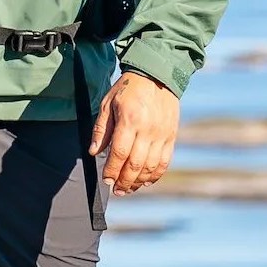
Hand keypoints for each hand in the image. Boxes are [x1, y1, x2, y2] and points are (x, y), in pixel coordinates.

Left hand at [88, 71, 179, 195]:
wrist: (157, 75)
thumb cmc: (128, 89)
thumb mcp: (108, 103)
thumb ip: (101, 129)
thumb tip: (94, 153)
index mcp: (130, 120)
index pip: (119, 153)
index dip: (112, 170)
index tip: (106, 179)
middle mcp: (148, 129)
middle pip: (135, 164)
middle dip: (124, 181)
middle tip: (116, 190)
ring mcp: (162, 134)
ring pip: (151, 166)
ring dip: (138, 181)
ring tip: (128, 189)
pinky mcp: (171, 136)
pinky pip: (164, 161)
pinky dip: (155, 175)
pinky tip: (145, 181)